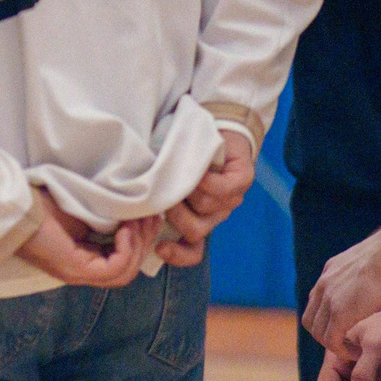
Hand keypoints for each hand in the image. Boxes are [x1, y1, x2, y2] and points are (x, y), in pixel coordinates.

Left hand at [16, 195, 144, 289]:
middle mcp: (84, 271)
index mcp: (85, 259)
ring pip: (124, 274)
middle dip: (144, 244)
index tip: (148, 216)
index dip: (141, 242)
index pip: (124, 263)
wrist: (17, 206)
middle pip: (128, 272)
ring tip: (136, 222)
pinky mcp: (76, 269)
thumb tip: (135, 209)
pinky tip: (124, 229)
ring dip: (137, 246)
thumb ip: (106, 218)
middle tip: (149, 218)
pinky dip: (126, 250)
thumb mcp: (84, 211)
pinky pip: (114, 270)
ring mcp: (80, 273)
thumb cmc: (43, 204)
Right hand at [155, 129, 252, 265]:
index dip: (178, 255)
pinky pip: (222, 190)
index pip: (193, 250)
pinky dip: (208, 181)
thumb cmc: (185, 153)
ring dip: (189, 188)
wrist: (218, 126)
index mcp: (199, 218)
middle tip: (164, 190)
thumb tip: (136, 207)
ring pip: (205, 206)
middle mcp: (216, 214)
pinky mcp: (243, 180)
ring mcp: (232, 199)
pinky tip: (200, 170)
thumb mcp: (166, 178)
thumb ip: (158, 195)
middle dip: (175, 212)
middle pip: (195, 231)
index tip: (159, 247)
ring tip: (181, 170)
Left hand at [302, 234, 380, 360]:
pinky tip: (356, 351)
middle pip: (311, 320)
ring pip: (318, 333)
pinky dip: (342, 350)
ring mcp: (329, 299)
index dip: (326, 319)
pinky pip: (331, 341)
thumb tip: (369, 277)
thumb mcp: (367, 260)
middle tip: (346, 343)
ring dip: (334, 346)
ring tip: (352, 350)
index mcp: (330, 271)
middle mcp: (324, 284)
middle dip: (326, 335)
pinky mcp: (339, 313)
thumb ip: (360, 272)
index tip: (344, 328)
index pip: (316, 302)